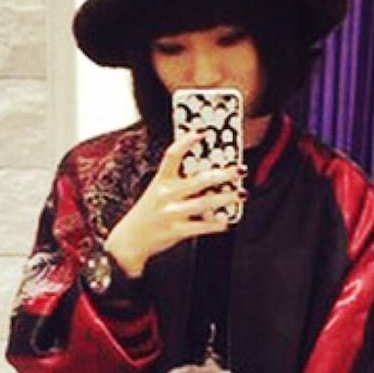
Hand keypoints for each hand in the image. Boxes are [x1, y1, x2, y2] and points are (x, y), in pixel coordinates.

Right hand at [105, 133, 244, 276]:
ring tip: (241, 194)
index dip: (186, 142)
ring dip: (227, 198)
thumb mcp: (157, 191)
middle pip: (199, 180)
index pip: (172, 155)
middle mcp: (167, 195)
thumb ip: (176, 181)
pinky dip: (217, 224)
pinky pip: (202, 226)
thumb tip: (206, 172)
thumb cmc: (149, 213)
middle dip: (223, 174)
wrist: (131, 240)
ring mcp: (172, 213)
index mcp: (161, 181)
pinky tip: (227, 220)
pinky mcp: (177, 231)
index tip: (203, 132)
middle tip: (240, 169)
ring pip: (205, 203)